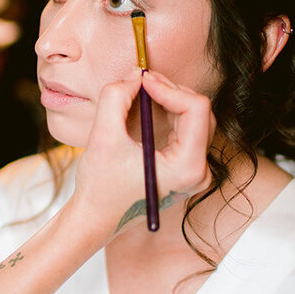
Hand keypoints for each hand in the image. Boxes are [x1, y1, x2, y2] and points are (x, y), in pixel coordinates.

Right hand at [72, 70, 213, 233]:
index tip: (142, 81)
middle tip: (140, 82)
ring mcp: (195, 172)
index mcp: (187, 168)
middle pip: (199, 112)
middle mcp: (199, 172)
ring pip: (195, 119)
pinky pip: (187, 130)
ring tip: (142, 92)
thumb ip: (116, 97)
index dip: (168, 87)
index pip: (195, 109)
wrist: (95, 218)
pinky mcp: (186, 170)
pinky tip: (147, 108)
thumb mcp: (102, 136)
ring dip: (170, 100)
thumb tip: (135, 74)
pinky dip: (169, 113)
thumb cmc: (99, 186)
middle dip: (170, 91)